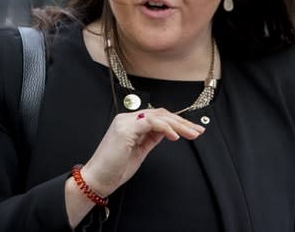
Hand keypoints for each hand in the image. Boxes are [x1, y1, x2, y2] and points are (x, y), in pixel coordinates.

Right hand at [80, 108, 205, 196]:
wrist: (96, 180)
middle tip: (198, 131)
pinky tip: (175, 136)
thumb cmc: (115, 169)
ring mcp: (126, 122)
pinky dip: (166, 128)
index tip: (193, 130)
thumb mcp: (139, 151)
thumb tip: (168, 131)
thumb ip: (151, 138)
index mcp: (131, 123)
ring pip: (159, 116)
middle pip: (161, 114)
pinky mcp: (125, 129)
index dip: (177, 122)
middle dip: (182, 122)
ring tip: (192, 134)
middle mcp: (128, 119)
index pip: (158, 116)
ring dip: (178, 125)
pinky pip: (151, 123)